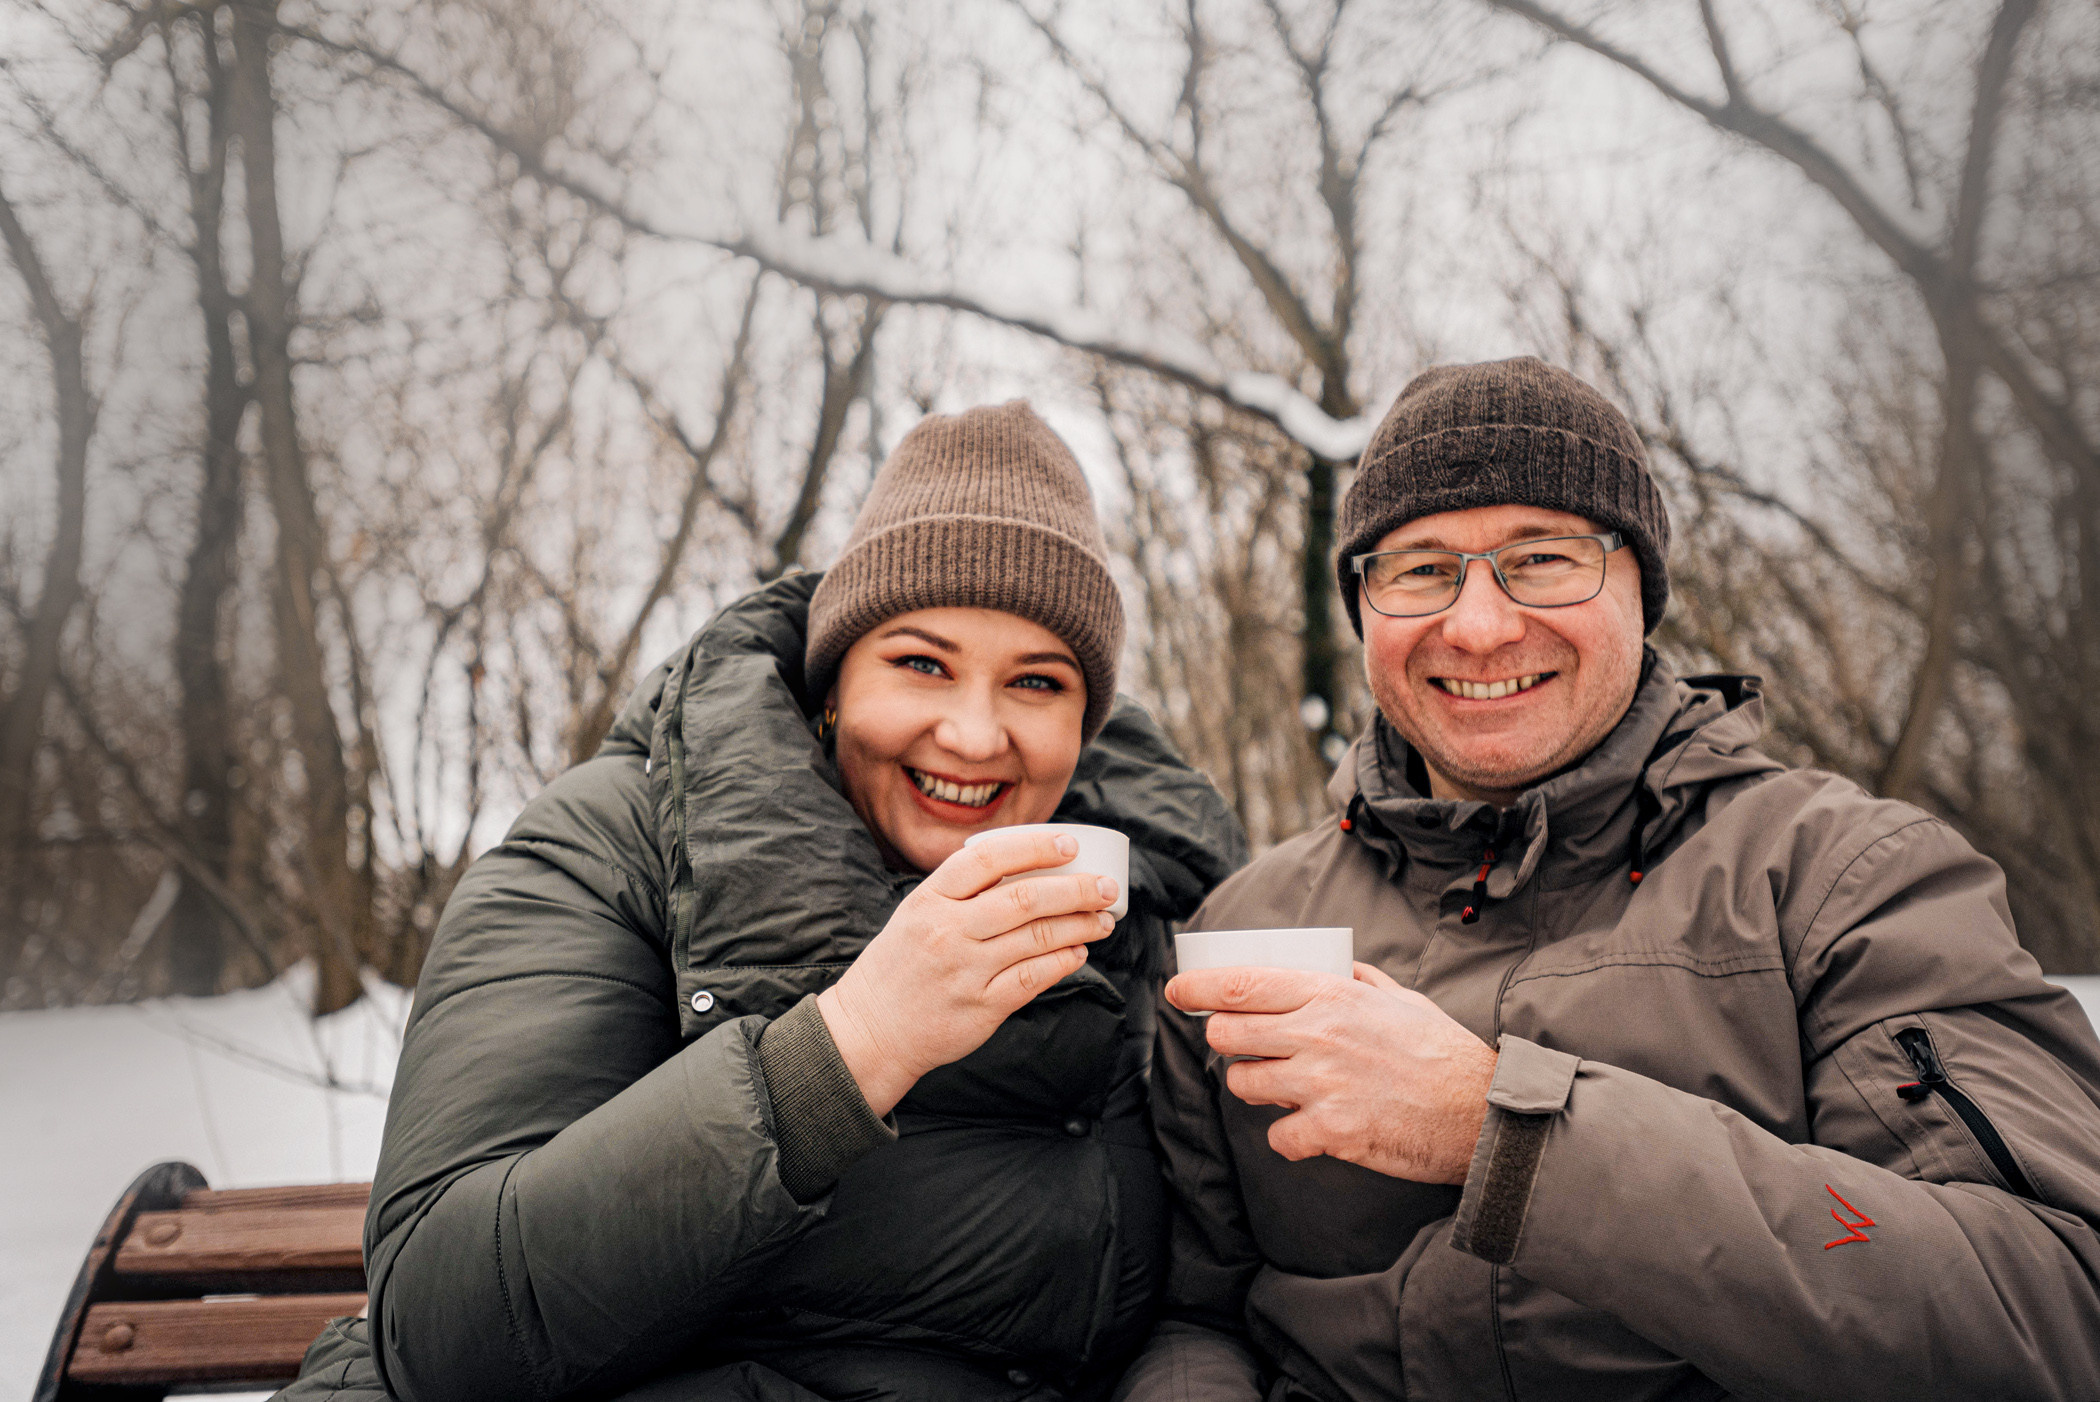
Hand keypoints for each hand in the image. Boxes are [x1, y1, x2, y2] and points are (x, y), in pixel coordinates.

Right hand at [819, 830, 1119, 1115]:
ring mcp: (965, 971)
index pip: (987, 859)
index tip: (1069, 845)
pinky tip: (1079, 952)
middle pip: (1025, 899)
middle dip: (1076, 890)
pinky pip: (1034, 978)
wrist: (870, 1029)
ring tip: (1103, 919)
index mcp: (929, 900)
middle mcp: (947, 932)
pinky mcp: (981, 1007)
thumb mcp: (916, 914)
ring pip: (1038, 938)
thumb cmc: (899, 967)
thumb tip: (1023, 864)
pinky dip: (1063, 962)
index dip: (1034, 847)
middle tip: (1106, 887)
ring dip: (1080, 925)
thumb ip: (959, 891)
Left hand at [1165, 961, 1497, 1183]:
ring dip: (1258, 1089)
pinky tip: (1313, 1131)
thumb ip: (1361, 979)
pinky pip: (1278, 1137)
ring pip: (1245, 1084)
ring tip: (1288, 1090)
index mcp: (1331, 995)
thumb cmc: (1443, 1053)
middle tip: (1248, 1049)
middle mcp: (1318, 1034)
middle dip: (1228, 1042)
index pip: (1242, 985)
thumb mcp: (1402, 999)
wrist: (1482, 1111)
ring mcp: (1321, 1084)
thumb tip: (1336, 962)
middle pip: (1229, 1034)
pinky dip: (1289, 1139)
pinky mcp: (1332, 1130)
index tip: (1176, 991)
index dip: (1198, 988)